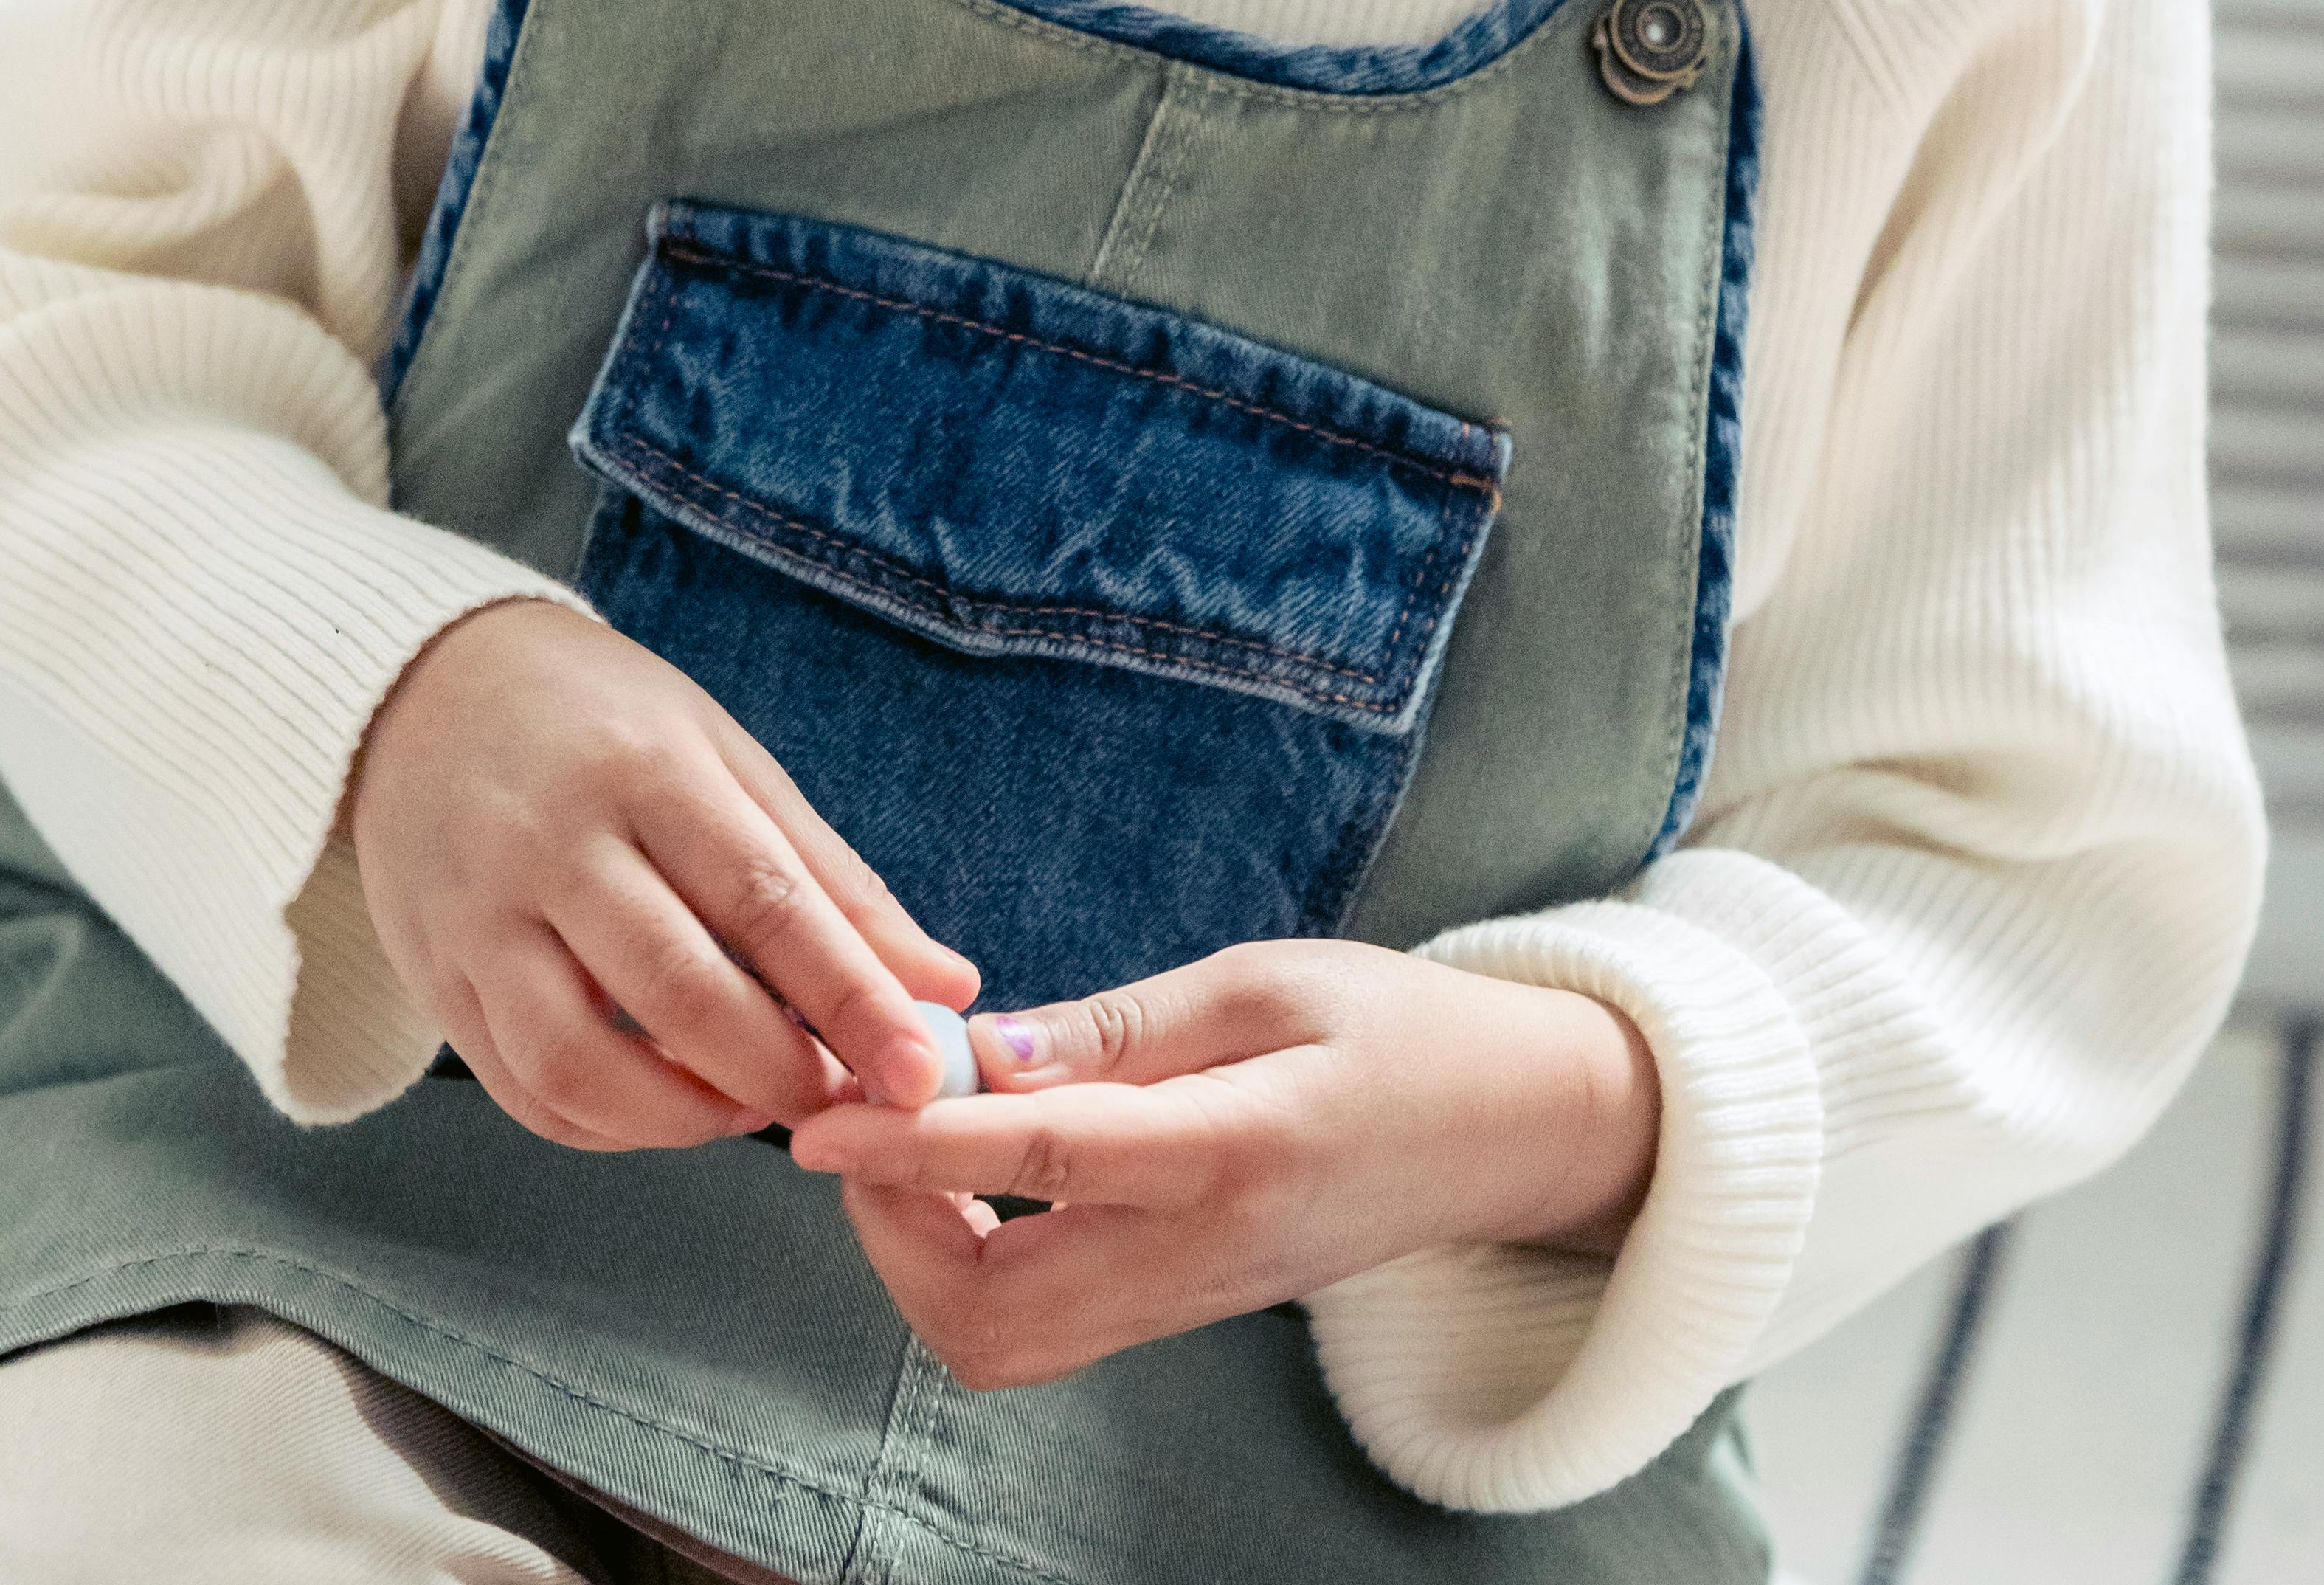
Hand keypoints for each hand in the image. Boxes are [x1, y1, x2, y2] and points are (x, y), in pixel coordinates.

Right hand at [348, 598, 976, 1151]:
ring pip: (579, 1064)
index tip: (920, 1070)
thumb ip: (831, 878)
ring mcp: (479, 916)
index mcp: (646, 767)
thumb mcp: (725, 758)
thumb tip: (946, 982)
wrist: (425, 690)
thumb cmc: (603, 723)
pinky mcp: (435, 976)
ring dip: (683, 1116)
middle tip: (840, 1102)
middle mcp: (553, 843)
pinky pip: (522, 1089)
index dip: (849, 997)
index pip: (763, 899)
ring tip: (746, 1107)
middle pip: (675, 990)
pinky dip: (605, 1125)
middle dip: (775, 1072)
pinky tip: (662, 1107)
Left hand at [784, 940, 1659, 1385]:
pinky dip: (968, 1264)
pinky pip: (1040, 1328)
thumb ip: (1124, 1027)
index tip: (815, 1122)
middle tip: (865, 1116)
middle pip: (992, 1314)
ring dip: (921, 1255)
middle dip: (891, 1229)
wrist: (1508, 1131)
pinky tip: (966, 1171)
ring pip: (1003, 1342)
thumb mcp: (1271, 982)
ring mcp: (1189, 1304)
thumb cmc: (1401, 1029)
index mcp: (1233, 1150)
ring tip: (908, 1139)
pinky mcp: (1182, 1313)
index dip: (915, 1144)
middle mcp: (1201, 1256)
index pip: (1041, 1161)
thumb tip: (987, 1051)